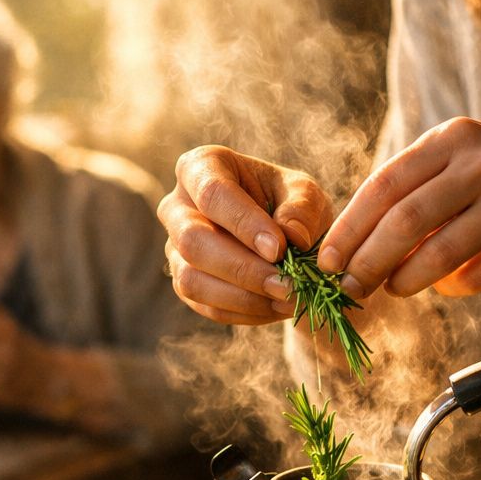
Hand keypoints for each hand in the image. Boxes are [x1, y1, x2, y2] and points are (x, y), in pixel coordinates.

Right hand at [157, 145, 335, 324]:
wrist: (285, 237)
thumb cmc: (290, 204)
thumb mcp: (305, 195)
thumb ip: (301, 210)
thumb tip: (291, 238)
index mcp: (202, 167)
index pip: (212, 194)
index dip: (243, 224)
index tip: (279, 250)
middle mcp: (177, 206)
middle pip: (192, 240)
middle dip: (241, 268)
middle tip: (286, 284)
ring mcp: (175, 248)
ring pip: (191, 280)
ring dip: (243, 297)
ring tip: (287, 299)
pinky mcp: (184, 283)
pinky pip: (205, 306)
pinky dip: (244, 312)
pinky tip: (275, 308)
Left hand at [317, 117, 480, 298]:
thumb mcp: (468, 162)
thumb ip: (417, 190)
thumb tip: (353, 242)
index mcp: (457, 138)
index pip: (386, 183)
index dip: (350, 226)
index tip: (326, 259)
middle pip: (406, 219)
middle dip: (368, 260)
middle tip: (348, 287)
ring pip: (440, 252)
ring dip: (406, 278)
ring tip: (390, 289)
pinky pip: (479, 275)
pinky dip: (452, 287)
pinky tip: (443, 287)